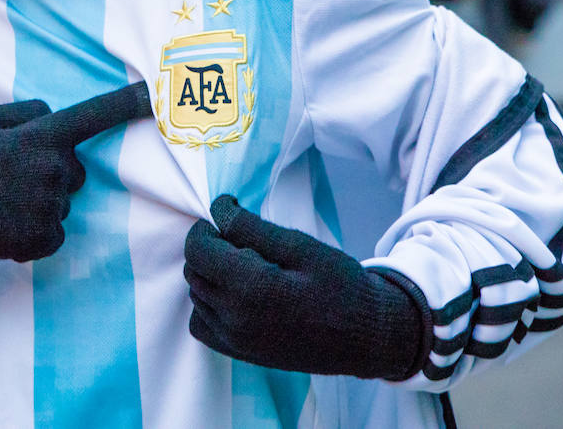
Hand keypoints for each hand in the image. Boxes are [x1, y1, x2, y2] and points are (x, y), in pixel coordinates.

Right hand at [0, 81, 151, 276]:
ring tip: (1, 198)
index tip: (154, 93)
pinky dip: (35, 226)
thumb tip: (51, 116)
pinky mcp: (44, 239)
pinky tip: (5, 219)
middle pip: (73, 168)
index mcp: (41, 138)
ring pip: (61, 199)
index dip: (126, 104)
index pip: (92, 116)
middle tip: (10, 172)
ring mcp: (50, 208)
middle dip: (50, 168)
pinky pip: (54, 228)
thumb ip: (25, 113)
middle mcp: (53, 172)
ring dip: (39, 198)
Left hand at [183, 195, 430, 380]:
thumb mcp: (300, 246)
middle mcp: (235, 319)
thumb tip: (217, 208)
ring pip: (196, 296)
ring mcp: (237, 341)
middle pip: (194, 271)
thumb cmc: (341, 286)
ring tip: (247, 267)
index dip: (205, 227)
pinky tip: (236, 294)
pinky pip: (202, 325)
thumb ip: (251, 228)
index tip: (226, 215)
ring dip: (209, 275)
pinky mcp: (242, 354)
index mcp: (250, 288)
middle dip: (209, 248)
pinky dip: (208, 306)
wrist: (368, 337)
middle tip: (243, 241)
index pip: (197, 249)